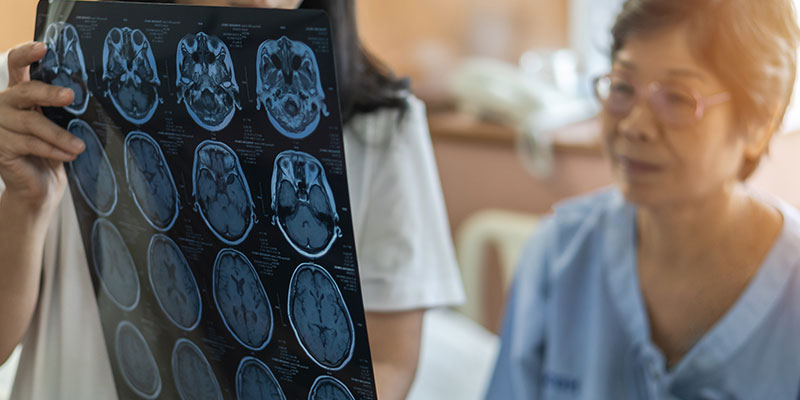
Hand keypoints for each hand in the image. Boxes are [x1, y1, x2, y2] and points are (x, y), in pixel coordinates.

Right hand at [0, 41, 85, 209]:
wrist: (39, 186)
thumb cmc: (51, 152)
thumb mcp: (58, 125)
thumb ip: (62, 109)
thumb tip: (88, 96)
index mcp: (18, 93)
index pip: (16, 65)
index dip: (27, 54)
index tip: (43, 47)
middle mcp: (4, 105)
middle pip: (24, 91)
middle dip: (48, 93)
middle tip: (71, 95)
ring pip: (31, 123)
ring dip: (59, 135)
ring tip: (80, 146)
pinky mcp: (0, 147)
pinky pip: (30, 144)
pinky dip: (53, 150)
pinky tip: (70, 155)